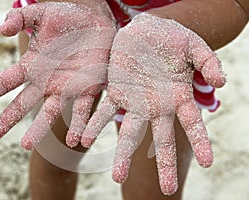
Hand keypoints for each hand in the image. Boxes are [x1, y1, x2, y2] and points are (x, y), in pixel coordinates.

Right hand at [0, 2, 115, 148]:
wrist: (97, 20)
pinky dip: (79, 126)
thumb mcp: (41, 14)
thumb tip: (1, 30)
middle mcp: (47, 81)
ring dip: (39, 130)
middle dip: (5, 120)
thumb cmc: (68, 17)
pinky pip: (83, 111)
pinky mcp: (88, 89)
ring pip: (50, 112)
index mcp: (33, 66)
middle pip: (22, 103)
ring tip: (26, 145)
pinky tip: (75, 140)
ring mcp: (66, 87)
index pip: (6, 81)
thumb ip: (20, 18)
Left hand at [80, 13, 224, 194]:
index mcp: (178, 96)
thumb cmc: (173, 38)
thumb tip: (221, 82)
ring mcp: (136, 101)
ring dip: (123, 154)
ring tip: (117, 177)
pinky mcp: (116, 91)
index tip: (208, 163)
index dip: (201, 142)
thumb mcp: (195, 46)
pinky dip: (94, 125)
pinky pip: (104, 111)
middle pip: (162, 139)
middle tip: (167, 190)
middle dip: (164, 164)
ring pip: (130, 132)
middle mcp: (157, 105)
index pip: (193, 124)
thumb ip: (209, 62)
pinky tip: (84, 140)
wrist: (146, 30)